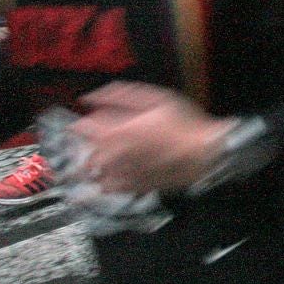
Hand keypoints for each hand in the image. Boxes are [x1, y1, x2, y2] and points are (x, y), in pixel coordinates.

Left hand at [74, 82, 235, 194]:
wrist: (204, 154)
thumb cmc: (184, 125)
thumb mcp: (157, 98)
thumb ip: (121, 95)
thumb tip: (92, 96)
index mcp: (115, 132)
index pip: (79, 129)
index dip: (86, 122)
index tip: (97, 120)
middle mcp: (112, 156)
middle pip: (85, 151)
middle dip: (93, 143)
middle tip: (108, 136)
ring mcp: (121, 174)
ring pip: (93, 171)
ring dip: (97, 162)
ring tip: (113, 155)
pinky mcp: (131, 187)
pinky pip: (107, 188)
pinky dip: (106, 180)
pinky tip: (117, 172)